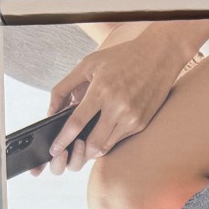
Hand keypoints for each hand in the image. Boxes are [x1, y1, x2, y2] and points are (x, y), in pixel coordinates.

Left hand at [31, 24, 183, 176]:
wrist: (158, 57)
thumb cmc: (120, 58)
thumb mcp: (88, 64)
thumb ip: (65, 87)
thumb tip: (51, 110)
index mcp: (102, 90)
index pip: (77, 122)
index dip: (63, 139)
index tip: (53, 149)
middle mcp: (118, 107)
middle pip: (92, 143)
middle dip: (78, 152)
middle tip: (69, 151)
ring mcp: (132, 118)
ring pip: (106, 147)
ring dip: (92, 149)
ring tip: (83, 144)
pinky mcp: (141, 124)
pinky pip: (118, 140)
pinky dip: (106, 140)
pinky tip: (101, 133)